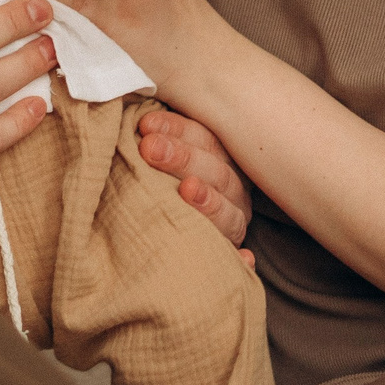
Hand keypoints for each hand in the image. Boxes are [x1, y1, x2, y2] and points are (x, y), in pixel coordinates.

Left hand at [138, 108, 253, 259]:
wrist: (154, 232)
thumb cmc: (154, 179)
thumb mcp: (158, 153)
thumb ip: (156, 137)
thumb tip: (142, 120)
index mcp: (221, 161)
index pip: (207, 139)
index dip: (177, 129)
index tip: (145, 125)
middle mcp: (233, 193)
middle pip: (218, 173)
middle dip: (183, 157)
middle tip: (149, 148)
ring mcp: (233, 224)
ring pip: (230, 214)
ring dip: (210, 202)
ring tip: (187, 189)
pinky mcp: (230, 257)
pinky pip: (242, 263)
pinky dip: (243, 261)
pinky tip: (243, 257)